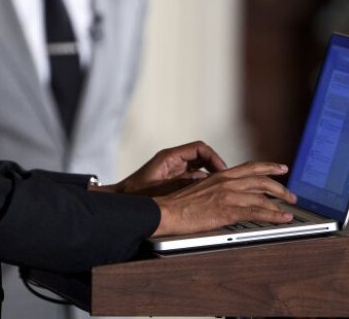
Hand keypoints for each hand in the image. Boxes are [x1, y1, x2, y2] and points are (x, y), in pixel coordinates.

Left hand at [99, 141, 227, 195]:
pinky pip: (194, 179)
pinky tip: (208, 196)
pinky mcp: (175, 181)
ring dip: (211, 177)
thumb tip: (204, 181)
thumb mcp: (161, 189)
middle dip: (216, 167)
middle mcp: (174, 161)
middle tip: (226, 181)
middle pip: (202, 157)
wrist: (122, 200)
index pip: (199, 148)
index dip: (214, 158)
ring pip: (200, 168)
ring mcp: (175, 171)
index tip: (222, 171)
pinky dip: (204, 185)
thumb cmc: (136, 194)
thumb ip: (182, 184)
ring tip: (220, 189)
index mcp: (170, 157)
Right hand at [151, 161, 296, 235]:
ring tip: (291, 208)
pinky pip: (257, 212)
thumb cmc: (179, 204)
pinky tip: (283, 218)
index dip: (268, 166)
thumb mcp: (199, 188)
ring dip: (281, 202)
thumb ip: (215, 188)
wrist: (168, 211)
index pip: (250, 167)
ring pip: (262, 195)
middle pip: (261, 180)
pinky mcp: (228, 210)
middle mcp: (226, 182)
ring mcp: (228, 195)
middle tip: (291, 194)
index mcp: (219, 176)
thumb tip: (225, 193)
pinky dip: (274, 215)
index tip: (281, 168)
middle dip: (280, 186)